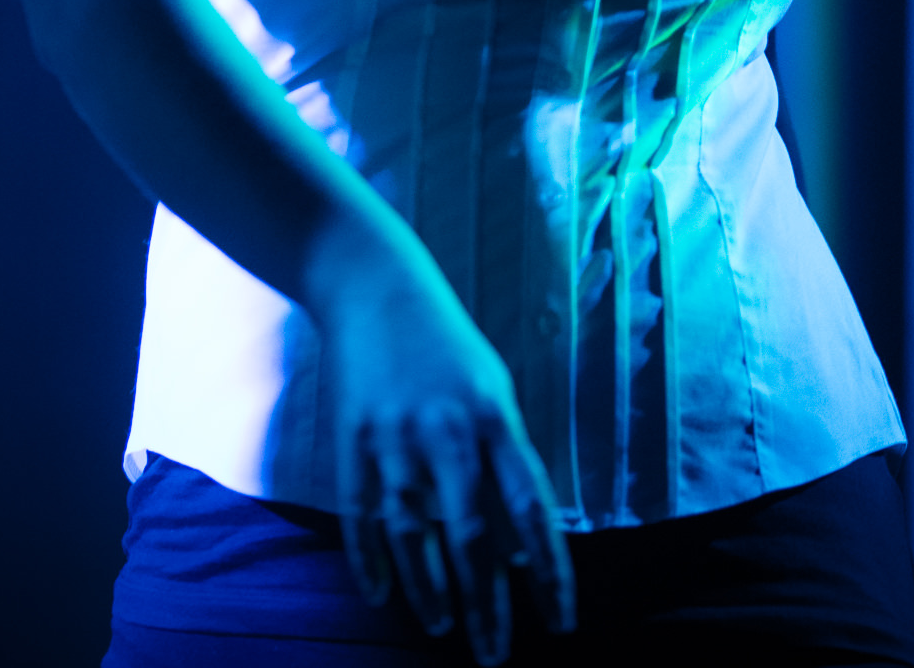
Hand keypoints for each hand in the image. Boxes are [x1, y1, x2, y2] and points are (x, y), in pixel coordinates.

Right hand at [320, 252, 575, 664]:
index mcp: (492, 416)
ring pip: (415, 534)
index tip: (561, 620)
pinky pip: (362, 513)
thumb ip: (505, 457)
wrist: (374, 283)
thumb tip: (518, 540)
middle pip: (472, 534)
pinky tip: (381, 593)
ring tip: (442, 628)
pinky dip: (370, 558)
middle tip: (496, 655)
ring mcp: (394, 435)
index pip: (531, 509)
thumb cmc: (445, 343)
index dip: (548, 571)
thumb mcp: (491, 387)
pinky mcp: (352, 437)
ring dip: (431, 589)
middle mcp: (446, 430)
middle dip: (487, 604)